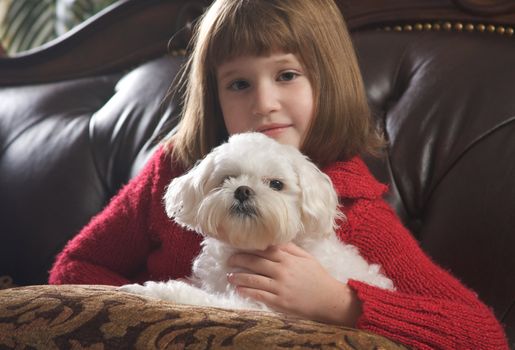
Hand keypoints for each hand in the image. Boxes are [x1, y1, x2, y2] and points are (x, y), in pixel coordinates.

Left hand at [227, 243, 361, 325]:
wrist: (329, 299)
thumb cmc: (318, 277)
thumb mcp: (306, 257)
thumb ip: (290, 248)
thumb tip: (275, 239)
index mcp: (288, 258)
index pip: (263, 250)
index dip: (248, 248)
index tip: (238, 247)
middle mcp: (282, 270)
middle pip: (255, 263)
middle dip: (239, 260)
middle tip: (229, 260)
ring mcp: (280, 286)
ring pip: (254, 279)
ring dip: (239, 277)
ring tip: (229, 276)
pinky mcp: (280, 301)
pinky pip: (260, 295)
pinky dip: (248, 291)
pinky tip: (240, 290)